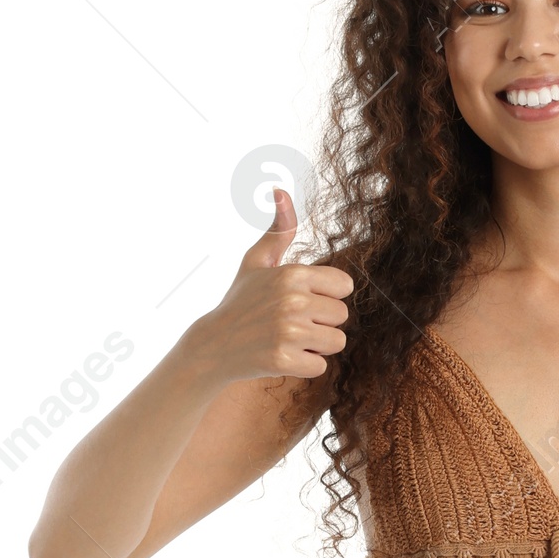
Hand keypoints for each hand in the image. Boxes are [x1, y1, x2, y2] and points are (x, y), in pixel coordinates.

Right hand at [195, 187, 354, 385]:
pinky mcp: (284, 360)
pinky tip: (283, 356)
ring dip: (316, 345)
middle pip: (342, 316)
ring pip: (336, 342)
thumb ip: (278, 230)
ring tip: (289, 339)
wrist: (214, 344)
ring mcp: (289, 331)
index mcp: (292, 274)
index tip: (304, 301)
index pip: (344, 286)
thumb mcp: (256, 261)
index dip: (326, 296)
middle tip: (292, 323)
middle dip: (322, 322)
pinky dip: (305, 365)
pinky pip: (320, 366)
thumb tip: (280, 190)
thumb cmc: (240, 301)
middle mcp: (293, 300)